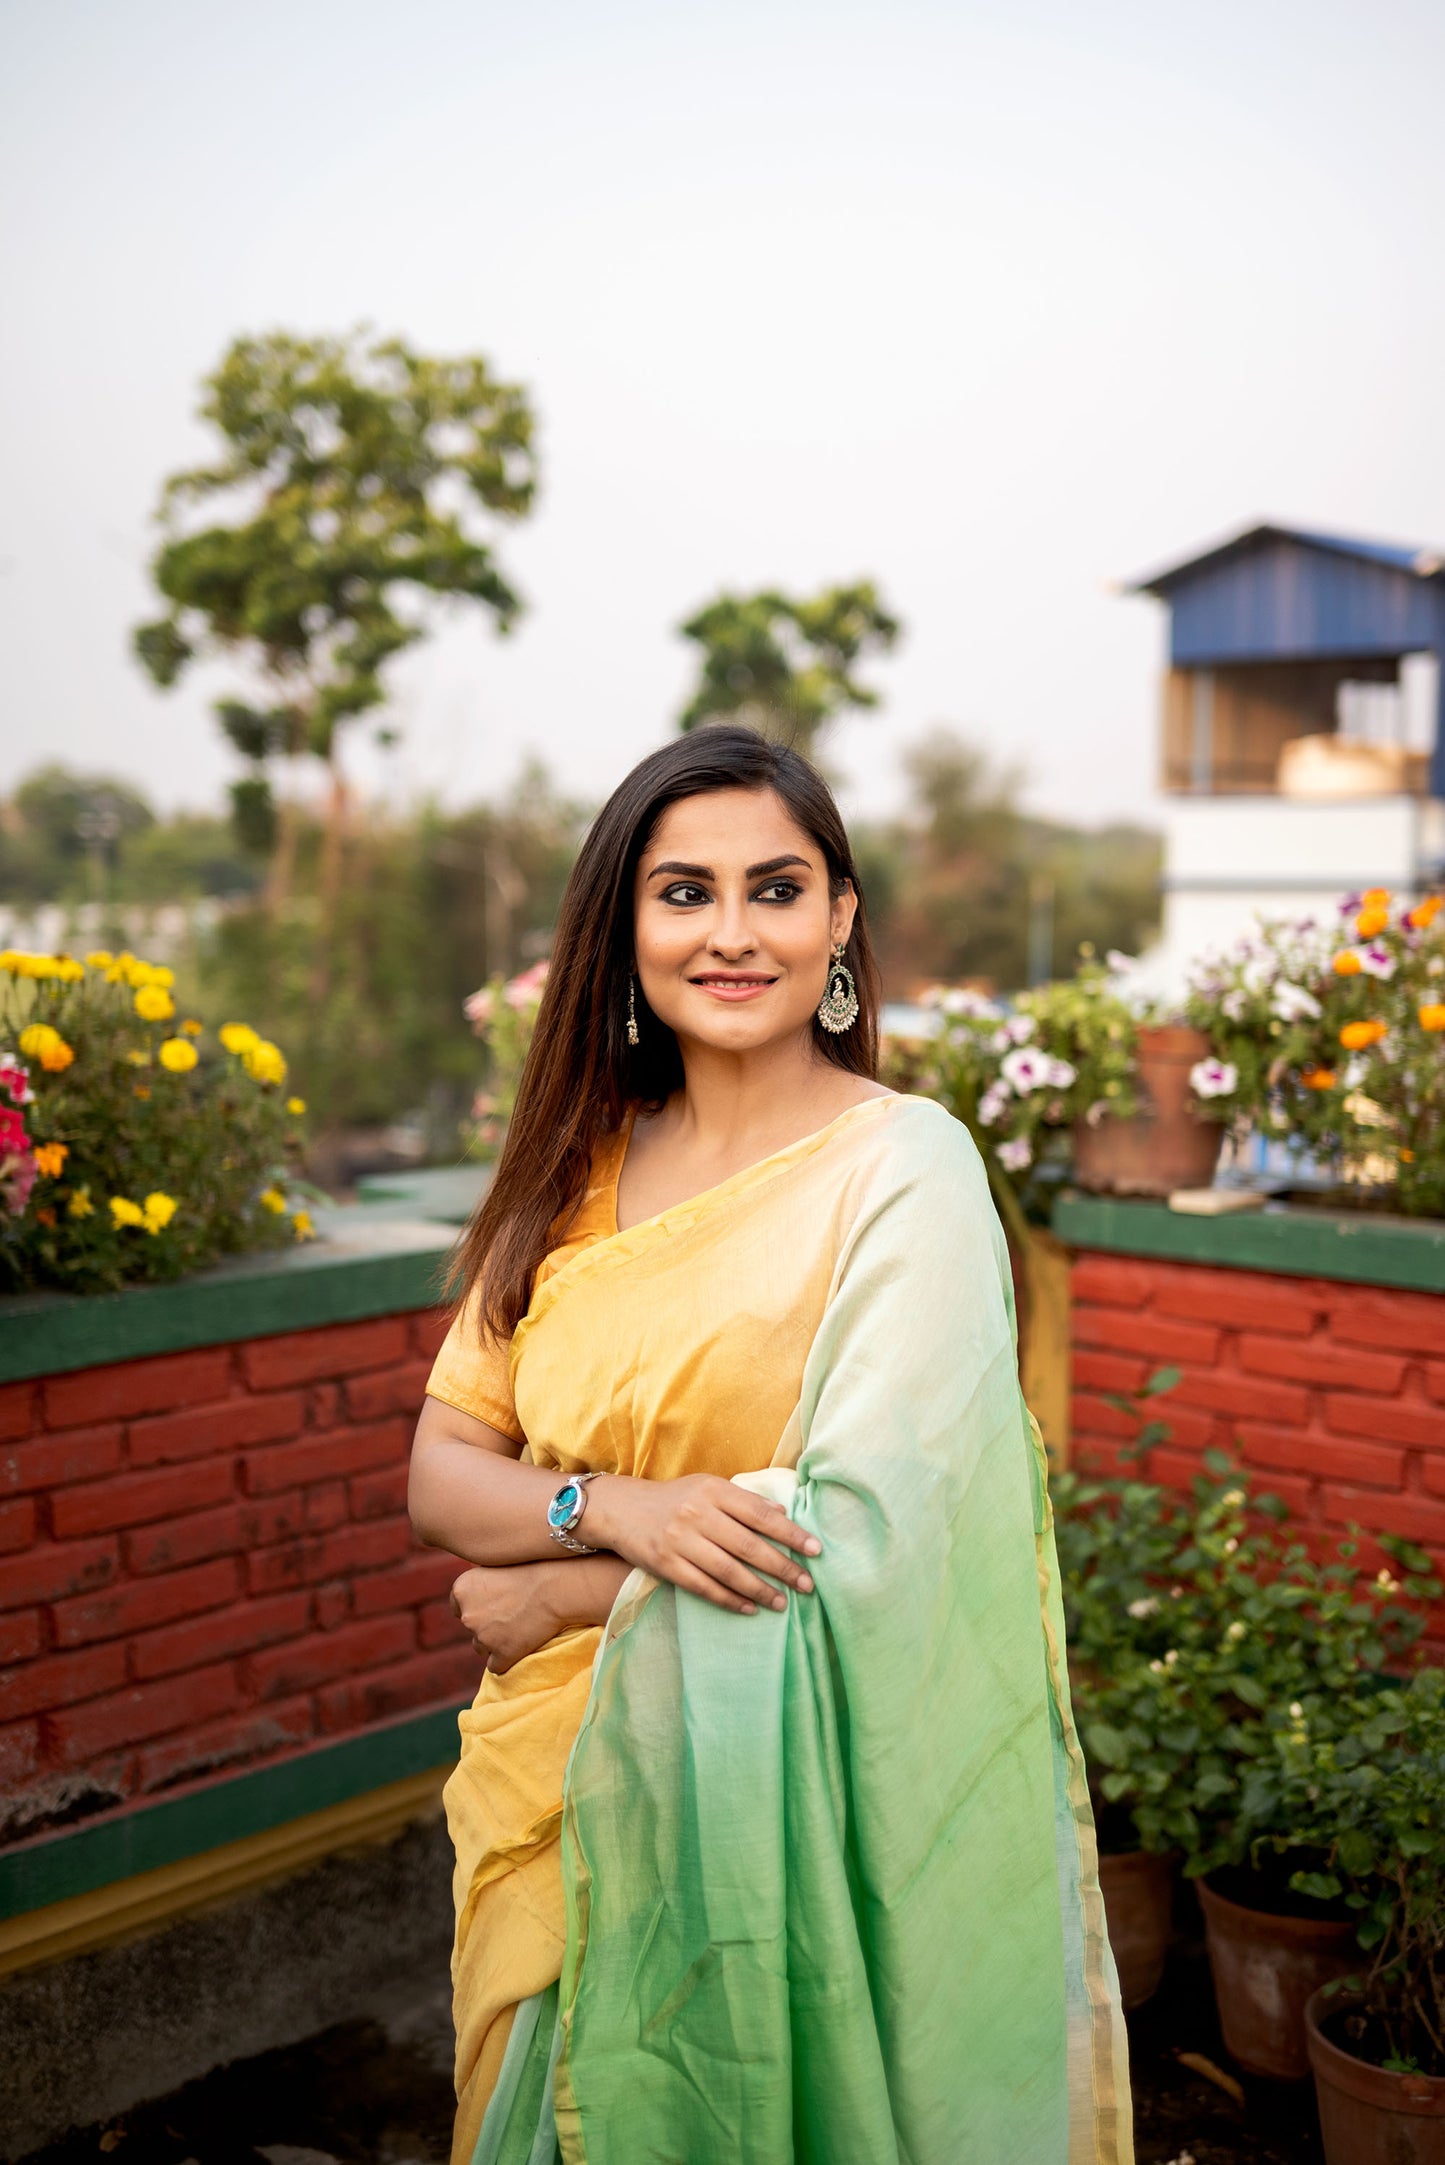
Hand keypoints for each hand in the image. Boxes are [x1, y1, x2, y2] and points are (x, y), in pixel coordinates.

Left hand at [449, 1562, 563, 1673]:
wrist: (557, 1588)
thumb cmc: (532, 1570)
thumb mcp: (496, 1565)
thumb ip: (480, 1581)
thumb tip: (473, 1594)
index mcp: (461, 1589)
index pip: (458, 1607)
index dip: (478, 1605)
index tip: (496, 1603)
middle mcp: (466, 1615)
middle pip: (471, 1627)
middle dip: (487, 1624)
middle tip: (512, 1613)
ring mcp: (482, 1637)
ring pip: (482, 1647)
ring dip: (496, 1642)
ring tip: (520, 1627)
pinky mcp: (500, 1655)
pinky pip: (497, 1665)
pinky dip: (507, 1659)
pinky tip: (523, 1645)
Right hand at [586, 1473, 820, 1616]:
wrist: (622, 1510)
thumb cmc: (675, 1498)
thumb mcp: (708, 1487)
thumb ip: (744, 1500)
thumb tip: (783, 1511)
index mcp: (714, 1490)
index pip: (761, 1514)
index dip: (791, 1533)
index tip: (815, 1550)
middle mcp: (698, 1514)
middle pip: (749, 1546)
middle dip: (782, 1567)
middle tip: (807, 1584)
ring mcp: (680, 1541)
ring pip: (729, 1571)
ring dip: (760, 1589)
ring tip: (783, 1602)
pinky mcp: (666, 1565)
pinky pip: (705, 1587)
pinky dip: (730, 1600)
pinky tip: (751, 1608)